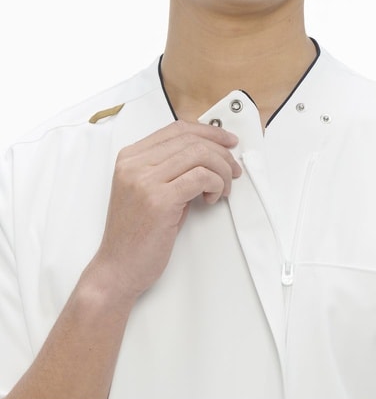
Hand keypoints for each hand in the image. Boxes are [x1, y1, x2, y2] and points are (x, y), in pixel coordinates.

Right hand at [86, 120, 241, 302]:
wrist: (118, 268)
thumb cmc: (136, 235)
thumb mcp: (150, 192)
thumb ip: (172, 169)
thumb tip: (210, 156)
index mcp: (130, 158)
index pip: (177, 129)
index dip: (209, 132)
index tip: (228, 142)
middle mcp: (134, 164)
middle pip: (191, 140)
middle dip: (222, 153)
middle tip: (234, 171)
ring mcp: (144, 180)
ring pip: (200, 155)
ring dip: (222, 170)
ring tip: (223, 189)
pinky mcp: (159, 200)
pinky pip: (201, 177)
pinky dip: (216, 184)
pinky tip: (212, 198)